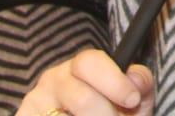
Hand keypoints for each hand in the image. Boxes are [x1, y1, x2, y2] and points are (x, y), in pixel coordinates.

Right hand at [15, 49, 154, 115]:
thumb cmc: (111, 113)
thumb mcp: (131, 100)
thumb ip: (140, 85)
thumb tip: (135, 78)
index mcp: (80, 67)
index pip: (90, 62)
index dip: (114, 82)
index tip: (132, 100)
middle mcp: (53, 79)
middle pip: (83, 99)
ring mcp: (34, 102)